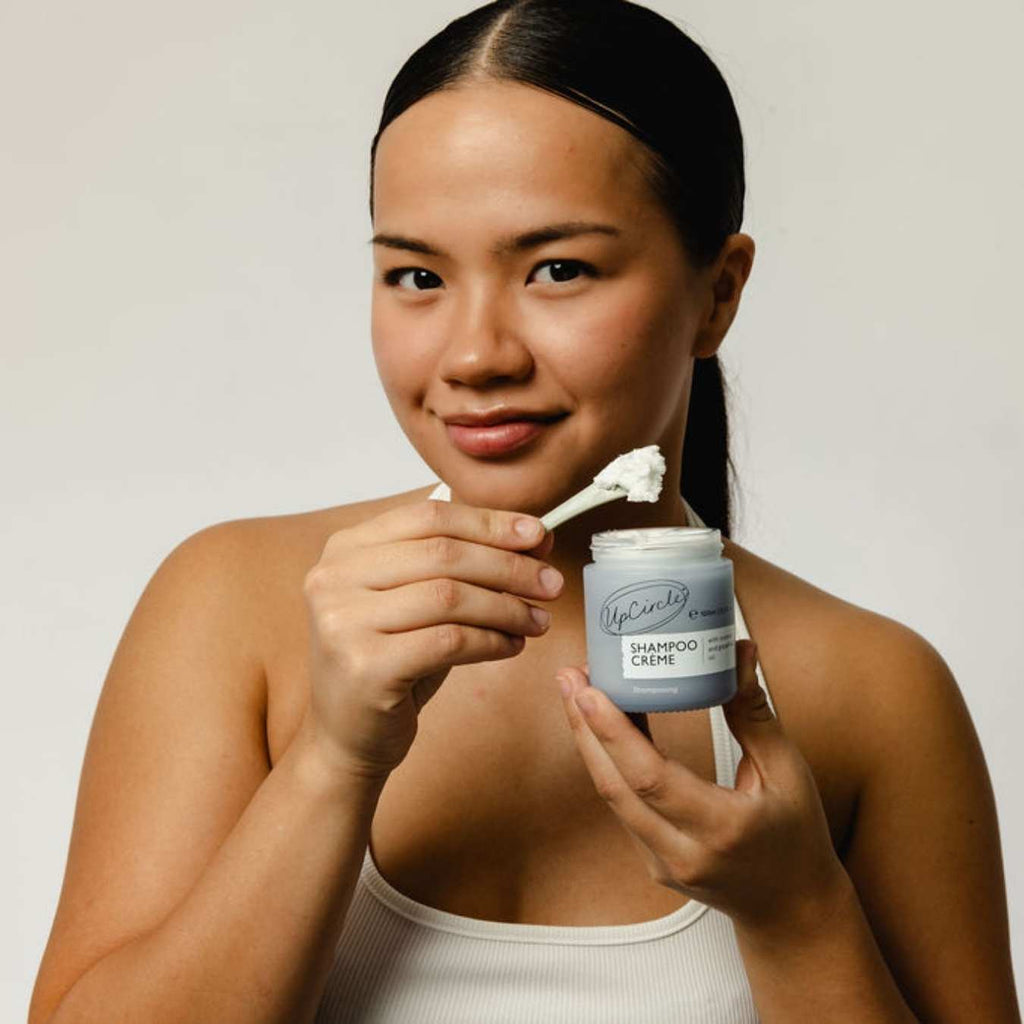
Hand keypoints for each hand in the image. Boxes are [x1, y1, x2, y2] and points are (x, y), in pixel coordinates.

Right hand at [300, 499, 559, 783]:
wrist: (347, 735)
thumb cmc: (391, 661)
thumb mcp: (421, 600)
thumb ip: (464, 564)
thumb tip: (535, 539)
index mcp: (346, 548)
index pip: (429, 517)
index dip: (489, 524)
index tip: (538, 535)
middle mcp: (334, 578)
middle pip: (442, 554)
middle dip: (508, 566)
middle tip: (551, 583)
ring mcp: (343, 622)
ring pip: (449, 597)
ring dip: (506, 607)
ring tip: (538, 621)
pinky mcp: (364, 667)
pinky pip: (448, 642)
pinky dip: (491, 641)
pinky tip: (512, 646)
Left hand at [555, 640, 847, 936]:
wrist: (791, 910)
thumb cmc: (796, 838)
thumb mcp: (787, 773)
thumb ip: (754, 714)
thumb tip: (739, 651)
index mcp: (722, 829)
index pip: (650, 778)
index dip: (613, 731)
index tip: (588, 689)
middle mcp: (683, 853)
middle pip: (614, 785)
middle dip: (584, 726)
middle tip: (569, 674)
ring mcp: (661, 863)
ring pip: (610, 795)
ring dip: (589, 740)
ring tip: (577, 689)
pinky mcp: (651, 862)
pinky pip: (620, 805)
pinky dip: (607, 761)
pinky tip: (600, 724)